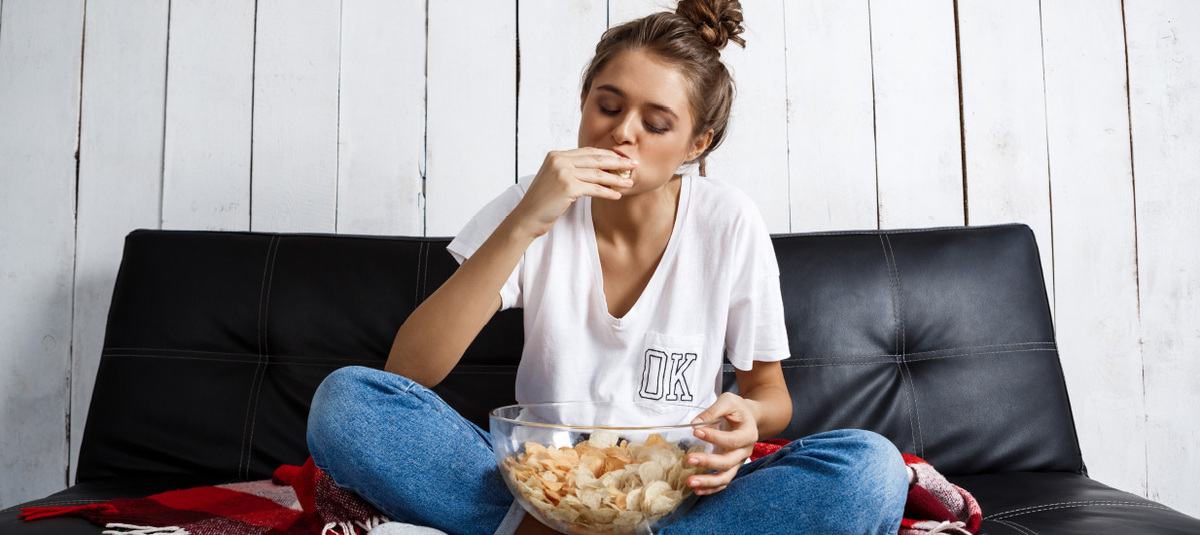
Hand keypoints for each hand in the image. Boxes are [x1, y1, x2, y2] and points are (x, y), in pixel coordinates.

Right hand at [508, 148, 636, 237]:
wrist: (526, 218)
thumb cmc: (542, 202)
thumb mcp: (554, 179)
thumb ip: (571, 170)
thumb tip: (597, 170)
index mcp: (556, 155)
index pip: (588, 151)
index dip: (607, 154)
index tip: (622, 158)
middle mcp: (559, 160)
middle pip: (595, 159)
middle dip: (617, 162)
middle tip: (633, 165)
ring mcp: (563, 172)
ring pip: (597, 174)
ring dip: (616, 179)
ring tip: (630, 182)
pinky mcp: (567, 187)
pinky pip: (594, 189)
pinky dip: (608, 192)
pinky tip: (618, 195)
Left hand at [685, 392, 759, 495]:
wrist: (749, 418)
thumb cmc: (738, 408)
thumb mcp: (728, 401)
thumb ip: (713, 411)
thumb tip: (695, 423)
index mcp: (748, 433)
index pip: (732, 440)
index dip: (714, 437)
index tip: (696, 432)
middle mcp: (745, 451)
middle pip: (729, 462)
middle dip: (708, 462)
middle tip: (689, 459)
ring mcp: (738, 462)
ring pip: (726, 477)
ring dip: (708, 482)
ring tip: (690, 482)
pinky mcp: (731, 467)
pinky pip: (723, 482)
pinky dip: (711, 489)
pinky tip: (697, 490)